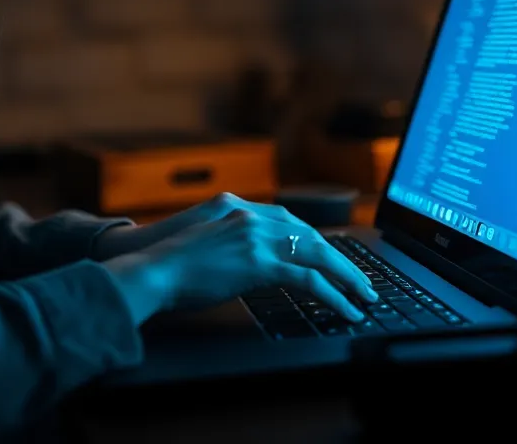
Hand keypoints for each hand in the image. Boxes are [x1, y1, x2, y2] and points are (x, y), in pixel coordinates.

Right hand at [105, 207, 377, 324]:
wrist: (151, 268)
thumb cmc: (170, 263)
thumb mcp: (204, 241)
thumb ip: (230, 242)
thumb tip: (249, 261)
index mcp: (238, 207)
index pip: (289, 220)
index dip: (314, 240)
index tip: (331, 255)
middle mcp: (252, 215)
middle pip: (309, 234)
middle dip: (339, 258)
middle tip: (360, 279)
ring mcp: (257, 237)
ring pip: (317, 253)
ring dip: (346, 276)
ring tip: (364, 295)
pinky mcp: (259, 263)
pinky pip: (309, 279)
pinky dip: (334, 294)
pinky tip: (346, 308)